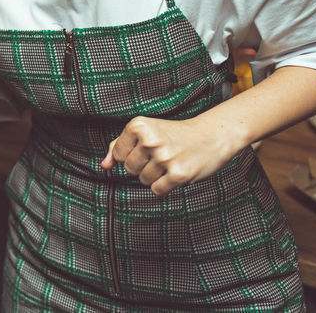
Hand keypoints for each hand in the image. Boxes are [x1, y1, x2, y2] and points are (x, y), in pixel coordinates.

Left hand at [101, 115, 242, 195]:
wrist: (210, 136)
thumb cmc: (174, 135)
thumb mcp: (145, 132)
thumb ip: (120, 146)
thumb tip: (104, 165)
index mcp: (139, 126)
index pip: (118, 155)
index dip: (132, 155)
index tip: (149, 147)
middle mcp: (150, 140)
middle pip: (129, 169)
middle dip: (143, 167)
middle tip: (162, 155)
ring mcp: (164, 157)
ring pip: (143, 180)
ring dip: (155, 176)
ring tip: (170, 162)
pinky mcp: (178, 174)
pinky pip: (157, 190)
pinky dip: (164, 186)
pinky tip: (175, 173)